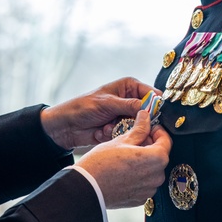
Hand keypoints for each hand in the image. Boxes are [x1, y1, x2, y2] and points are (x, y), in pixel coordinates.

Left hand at [40, 77, 157, 149]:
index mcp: (129, 87)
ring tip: (107, 126)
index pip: (151, 93)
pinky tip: (101, 132)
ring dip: (123, 128)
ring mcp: (125, 116)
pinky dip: (115, 134)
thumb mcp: (107, 103)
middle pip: (148, 113)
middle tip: (124, 122)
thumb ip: (129, 105)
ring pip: (138, 126)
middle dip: (136, 120)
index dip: (155, 104)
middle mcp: (130, 100)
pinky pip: (128, 135)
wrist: (66, 126)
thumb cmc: (83, 107)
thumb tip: (149, 107)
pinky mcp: (120, 129)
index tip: (152, 115)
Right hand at [76, 110, 171, 209]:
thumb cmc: (101, 163)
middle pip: (159, 155)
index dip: (157, 131)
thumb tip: (145, 116)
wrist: (86, 188)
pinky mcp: (140, 198)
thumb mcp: (122, 140)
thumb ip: (139, 129)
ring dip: (144, 161)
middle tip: (134, 140)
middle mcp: (157, 176)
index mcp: (157, 158)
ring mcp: (149, 189)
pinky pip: (144, 183)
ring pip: (152, 169)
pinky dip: (138, 175)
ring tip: (126, 156)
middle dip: (149, 146)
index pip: (166, 140)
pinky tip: (124, 170)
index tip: (148, 127)